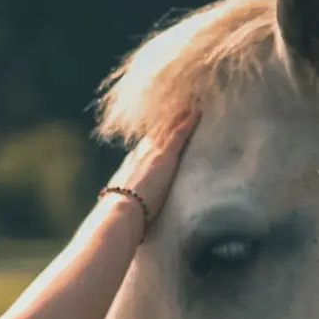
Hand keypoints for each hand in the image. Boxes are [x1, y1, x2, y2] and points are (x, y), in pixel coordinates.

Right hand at [105, 110, 198, 224]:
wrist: (120, 213)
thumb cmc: (120, 216)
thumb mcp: (123, 206)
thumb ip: (129, 205)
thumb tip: (128, 217)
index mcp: (131, 166)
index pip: (145, 145)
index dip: (154, 134)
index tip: (161, 125)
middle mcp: (140, 154)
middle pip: (155, 131)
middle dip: (166, 118)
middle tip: (178, 104)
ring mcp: (153, 153)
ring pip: (167, 127)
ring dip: (178, 114)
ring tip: (190, 102)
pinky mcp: (165, 157)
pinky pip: (179, 133)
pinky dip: (188, 121)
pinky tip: (198, 112)